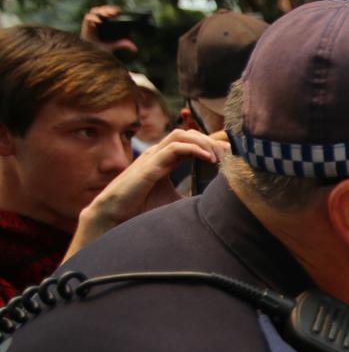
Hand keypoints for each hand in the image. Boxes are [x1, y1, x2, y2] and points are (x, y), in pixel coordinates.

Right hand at [66, 129, 225, 259]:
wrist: (114, 217)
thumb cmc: (141, 210)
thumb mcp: (174, 202)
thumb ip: (191, 198)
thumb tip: (215, 206)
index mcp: (166, 160)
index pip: (192, 142)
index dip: (212, 145)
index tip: (231, 156)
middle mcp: (159, 154)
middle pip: (190, 134)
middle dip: (212, 141)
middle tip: (229, 156)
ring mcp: (153, 157)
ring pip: (182, 134)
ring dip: (204, 142)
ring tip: (218, 157)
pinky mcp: (149, 165)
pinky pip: (175, 147)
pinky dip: (194, 149)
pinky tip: (207, 159)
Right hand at [80, 5, 137, 52]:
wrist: (91, 54)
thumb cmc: (100, 49)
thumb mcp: (114, 45)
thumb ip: (123, 44)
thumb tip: (135, 48)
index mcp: (103, 22)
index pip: (107, 11)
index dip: (112, 9)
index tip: (119, 11)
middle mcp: (96, 20)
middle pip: (101, 9)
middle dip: (108, 9)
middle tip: (114, 12)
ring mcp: (90, 22)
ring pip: (94, 11)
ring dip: (101, 11)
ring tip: (108, 15)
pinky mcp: (85, 26)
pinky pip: (87, 18)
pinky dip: (93, 18)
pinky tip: (99, 21)